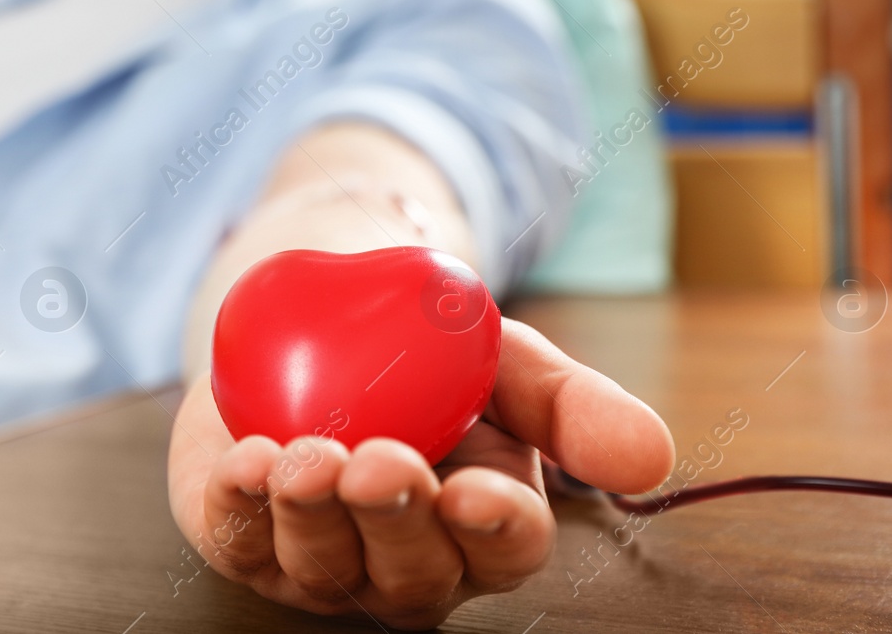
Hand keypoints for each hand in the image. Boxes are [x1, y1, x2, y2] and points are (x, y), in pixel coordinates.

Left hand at [166, 317, 674, 629]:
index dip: (495, 530)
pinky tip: (248, 464)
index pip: (505, 551)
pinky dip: (241, 508)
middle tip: (381, 463)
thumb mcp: (508, 363)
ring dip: (313, 518)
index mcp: (483, 526)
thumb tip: (651, 460)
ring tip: (308, 458)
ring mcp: (322, 559)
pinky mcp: (245, 537)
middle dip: (394, 522)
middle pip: (411, 571)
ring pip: (323, 568)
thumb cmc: (425, 356)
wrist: (322, 318)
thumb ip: (573, 408)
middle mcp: (407, 560)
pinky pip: (240, 542)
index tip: (479, 493)